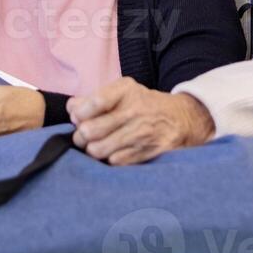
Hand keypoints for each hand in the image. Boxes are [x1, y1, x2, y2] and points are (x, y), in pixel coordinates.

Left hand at [67, 77, 213, 165]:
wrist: (181, 119)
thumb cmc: (143, 105)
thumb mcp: (122, 91)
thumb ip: (94, 98)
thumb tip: (71, 109)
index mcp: (125, 91)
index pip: (94, 102)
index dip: (79, 113)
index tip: (78, 118)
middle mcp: (134, 111)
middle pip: (90, 130)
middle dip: (80, 136)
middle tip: (84, 136)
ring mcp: (142, 133)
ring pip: (98, 150)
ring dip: (92, 150)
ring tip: (96, 145)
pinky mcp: (148, 152)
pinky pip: (115, 162)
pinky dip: (109, 159)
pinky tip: (113, 153)